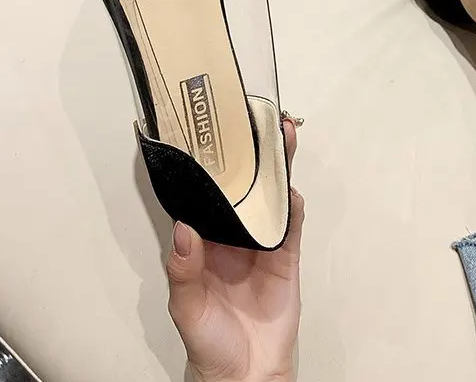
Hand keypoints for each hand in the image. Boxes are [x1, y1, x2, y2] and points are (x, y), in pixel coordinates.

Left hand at [166, 119, 303, 381]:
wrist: (246, 374)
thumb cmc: (208, 341)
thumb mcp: (186, 307)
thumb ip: (183, 270)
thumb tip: (183, 230)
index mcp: (204, 241)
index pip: (207, 194)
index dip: (211, 163)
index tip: (212, 133)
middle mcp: (232, 235)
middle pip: (244, 186)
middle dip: (252, 154)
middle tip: (257, 120)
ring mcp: (261, 244)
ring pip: (270, 197)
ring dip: (277, 167)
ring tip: (283, 136)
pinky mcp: (286, 257)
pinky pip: (290, 225)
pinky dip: (292, 205)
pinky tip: (291, 187)